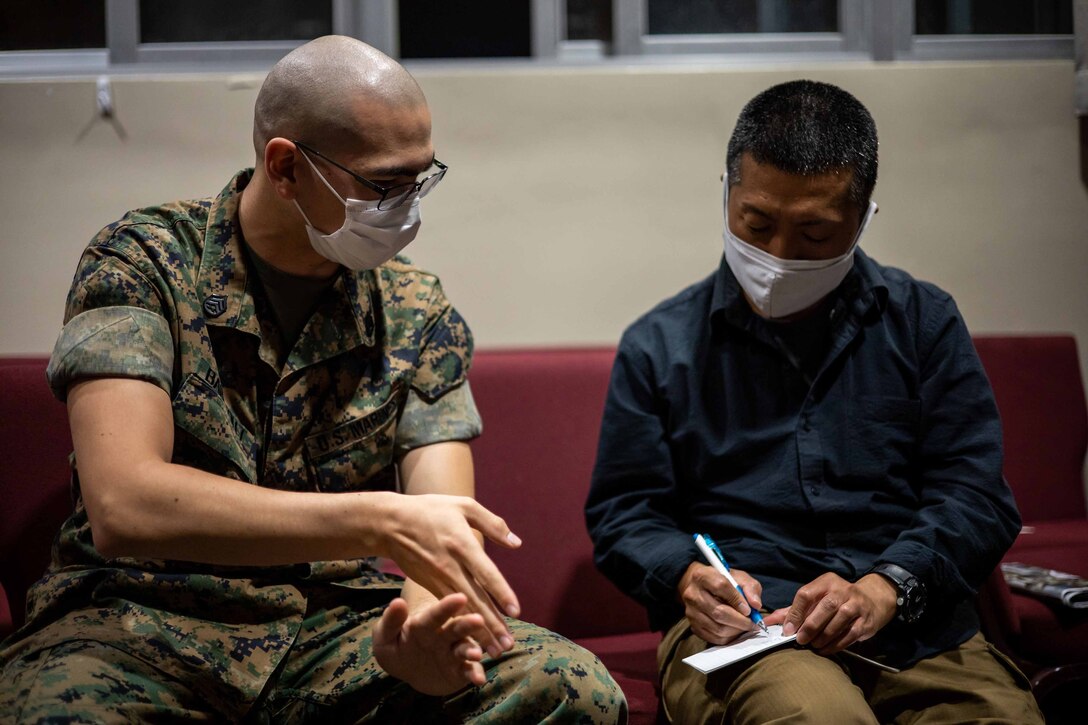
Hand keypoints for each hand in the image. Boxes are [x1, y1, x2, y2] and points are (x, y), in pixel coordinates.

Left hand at [373, 593, 488, 695]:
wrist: (410, 670)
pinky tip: (478, 679)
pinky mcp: (459, 671)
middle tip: (479, 620)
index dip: (447, 607)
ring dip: (472, 650)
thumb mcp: (385, 635)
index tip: (460, 597)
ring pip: (466, 648)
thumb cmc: (397, 647)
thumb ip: (391, 621)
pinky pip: (469, 671)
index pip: (435, 614)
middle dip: (468, 624)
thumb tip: (397, 602)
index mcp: (426, 624)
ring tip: (476, 654)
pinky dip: (475, 674)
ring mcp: (453, 653)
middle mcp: (443, 635)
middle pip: (457, 628)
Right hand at [380, 493, 520, 657]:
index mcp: (462, 543)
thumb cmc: (431, 510)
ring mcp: (439, 578)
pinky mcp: (430, 585)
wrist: (391, 524)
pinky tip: (474, 639)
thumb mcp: (463, 506)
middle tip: (508, 645)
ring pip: (462, 609)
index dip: (501, 592)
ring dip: (479, 631)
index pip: (486, 573)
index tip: (516, 612)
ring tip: (495, 651)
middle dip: (492, 625)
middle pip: (475, 599)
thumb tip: (516, 543)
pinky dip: (462, 625)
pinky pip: (449, 609)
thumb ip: (492, 523)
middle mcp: (450, 565)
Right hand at [678, 561, 762, 644]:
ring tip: (744, 626)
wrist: (702, 588)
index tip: (749, 609)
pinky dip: (728, 637)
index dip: (737, 600)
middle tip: (752, 623)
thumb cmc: (723, 582)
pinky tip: (734, 630)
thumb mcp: (739, 578)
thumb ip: (750, 588)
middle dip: (740, 621)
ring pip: (717, 628)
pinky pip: (714, 638)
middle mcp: (693, 594)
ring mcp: (691, 611)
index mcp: (703, 576)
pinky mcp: (693, 626)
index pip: (720, 586)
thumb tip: (756, 605)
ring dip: (736, 630)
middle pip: (718, 612)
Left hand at [763, 572, 896, 654]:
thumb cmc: (836, 600)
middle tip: (801, 640)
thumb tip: (768, 622)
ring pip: (839, 620)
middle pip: (825, 606)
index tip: (787, 630)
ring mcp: (856, 604)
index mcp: (826, 582)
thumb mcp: (816, 599)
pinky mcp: (866, 620)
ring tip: (814, 645)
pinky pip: (850, 634)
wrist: (872, 600)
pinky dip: (836, 644)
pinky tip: (826, 649)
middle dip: (810, 626)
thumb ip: (793, 610)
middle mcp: (842, 590)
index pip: (806, 594)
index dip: (795, 613)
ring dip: (823, 636)